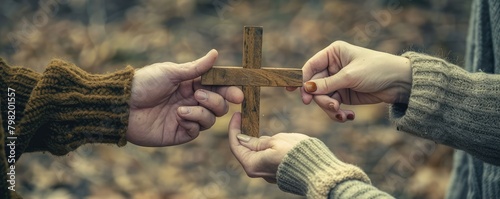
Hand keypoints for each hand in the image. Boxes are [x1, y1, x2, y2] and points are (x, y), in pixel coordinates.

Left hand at [127, 50, 243, 146]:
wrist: (122, 106)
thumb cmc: (144, 84)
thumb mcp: (171, 72)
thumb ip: (196, 68)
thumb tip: (215, 53)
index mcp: (192, 84)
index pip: (218, 87)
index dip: (230, 89)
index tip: (238, 92)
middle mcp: (192, 101)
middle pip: (219, 105)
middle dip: (216, 101)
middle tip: (200, 96)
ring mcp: (187, 118)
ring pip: (210, 119)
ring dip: (200, 112)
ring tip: (180, 109)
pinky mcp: (180, 133)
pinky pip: (196, 130)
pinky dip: (191, 122)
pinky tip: (178, 117)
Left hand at [228, 112, 309, 182]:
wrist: (316, 168)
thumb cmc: (296, 153)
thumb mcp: (275, 140)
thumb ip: (257, 141)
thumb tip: (243, 139)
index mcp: (252, 164)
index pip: (236, 145)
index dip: (234, 128)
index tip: (237, 115)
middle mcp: (257, 171)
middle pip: (245, 150)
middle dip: (245, 133)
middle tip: (247, 117)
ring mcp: (267, 172)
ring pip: (256, 153)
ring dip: (257, 140)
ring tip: (261, 126)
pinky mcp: (276, 171)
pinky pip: (266, 157)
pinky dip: (265, 147)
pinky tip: (272, 139)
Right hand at [288, 41, 411, 121]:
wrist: (400, 83)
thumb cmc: (377, 70)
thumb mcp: (350, 76)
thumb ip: (327, 84)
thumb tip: (306, 89)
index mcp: (333, 53)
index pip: (310, 67)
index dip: (302, 80)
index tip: (299, 94)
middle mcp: (333, 67)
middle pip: (315, 86)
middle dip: (321, 99)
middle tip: (331, 107)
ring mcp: (338, 82)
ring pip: (323, 98)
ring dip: (330, 109)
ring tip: (342, 114)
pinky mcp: (344, 95)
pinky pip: (333, 106)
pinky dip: (338, 113)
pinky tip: (348, 116)